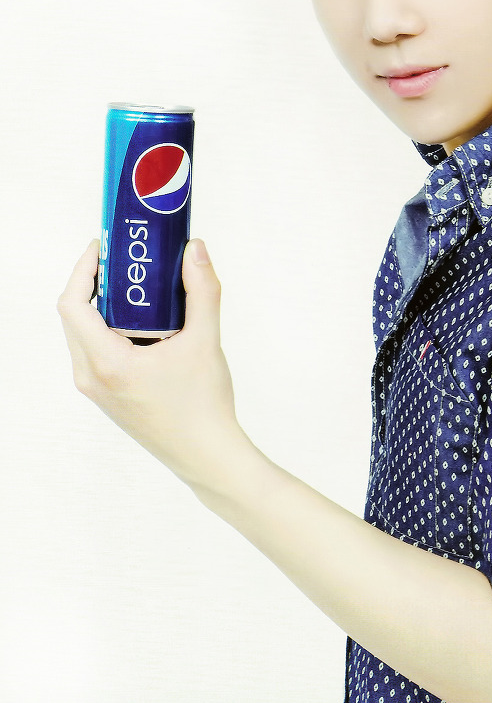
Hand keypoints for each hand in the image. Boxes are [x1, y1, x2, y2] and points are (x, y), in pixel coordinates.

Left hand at [58, 237, 251, 497]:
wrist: (207, 455)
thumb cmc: (204, 405)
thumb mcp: (205, 341)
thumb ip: (202, 290)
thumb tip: (195, 249)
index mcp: (107, 363)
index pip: (73, 304)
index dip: (83, 269)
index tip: (104, 247)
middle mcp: (92, 377)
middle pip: (75, 317)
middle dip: (95, 284)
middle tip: (126, 262)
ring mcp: (97, 390)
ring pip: (84, 336)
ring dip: (103, 308)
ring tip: (137, 289)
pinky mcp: (108, 398)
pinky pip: (96, 353)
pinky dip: (111, 330)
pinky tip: (146, 324)